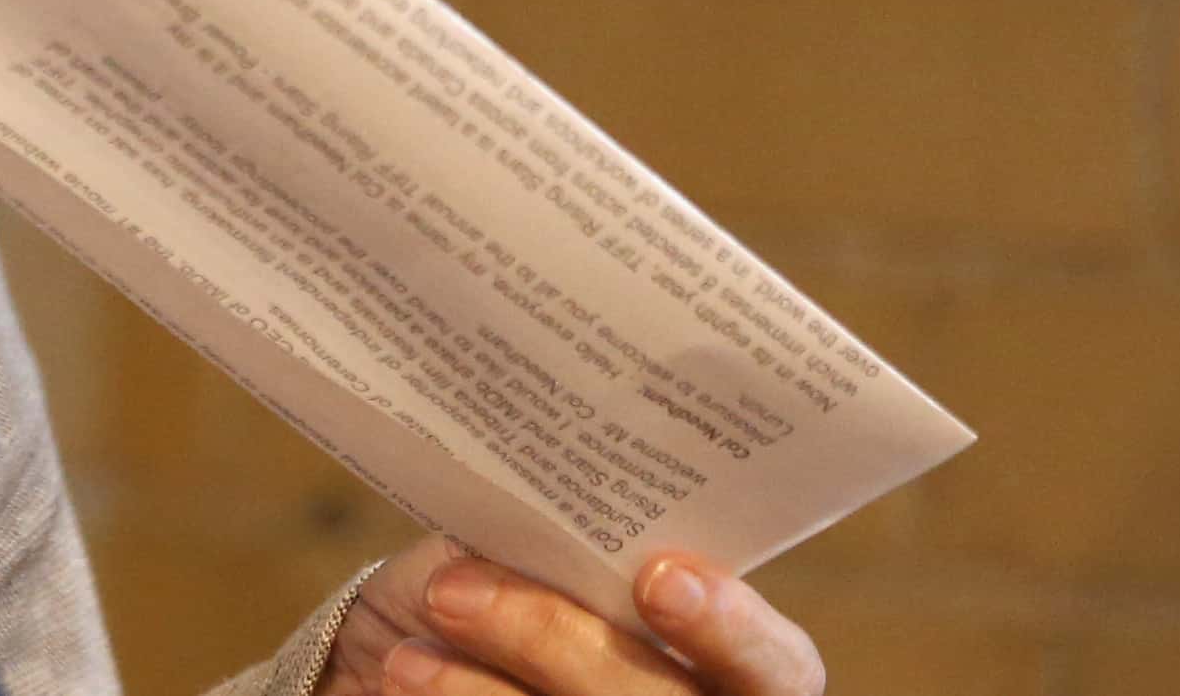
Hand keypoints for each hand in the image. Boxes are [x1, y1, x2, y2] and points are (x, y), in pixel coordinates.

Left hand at [324, 539, 823, 695]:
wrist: (407, 665)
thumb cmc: (493, 592)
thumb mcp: (530, 553)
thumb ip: (567, 547)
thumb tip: (546, 503)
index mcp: (730, 661)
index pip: (777, 664)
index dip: (730, 627)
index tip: (657, 578)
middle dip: (549, 639)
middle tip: (450, 592)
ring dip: (480, 691)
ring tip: (407, 655)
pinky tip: (401, 680)